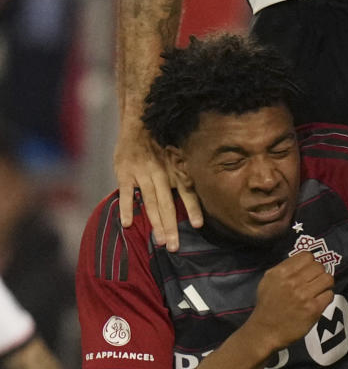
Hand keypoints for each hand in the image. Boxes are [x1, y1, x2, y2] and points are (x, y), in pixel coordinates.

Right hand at [114, 126, 202, 251]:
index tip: (198, 225)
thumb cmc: (162, 141)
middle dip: (171, 226)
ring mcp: (142, 173)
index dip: (192, 208)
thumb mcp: (179, 152)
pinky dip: (126, 208)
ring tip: (159, 241)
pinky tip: (127, 224)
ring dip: (155, 222)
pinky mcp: (125, 173)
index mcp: (175, 169)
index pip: (186, 191)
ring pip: (150, 202)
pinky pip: (125, 194)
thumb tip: (201, 189)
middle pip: (167, 204)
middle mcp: (160, 173)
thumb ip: (185, 172)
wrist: (140, 121)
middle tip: (174, 247)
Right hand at [247, 253, 334, 355]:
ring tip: (319, 290)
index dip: (310, 263)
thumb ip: (285, 267)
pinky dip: (326, 297)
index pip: (307, 255)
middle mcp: (293, 282)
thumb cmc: (267, 305)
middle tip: (315, 282)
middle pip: (319, 266)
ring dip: (325, 284)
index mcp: (282, 272)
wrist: (264, 331)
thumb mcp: (268, 280)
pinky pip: (329, 295)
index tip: (309, 270)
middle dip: (319, 273)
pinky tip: (318, 301)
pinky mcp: (313, 309)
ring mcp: (304, 296)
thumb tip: (305, 261)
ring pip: (327, 279)